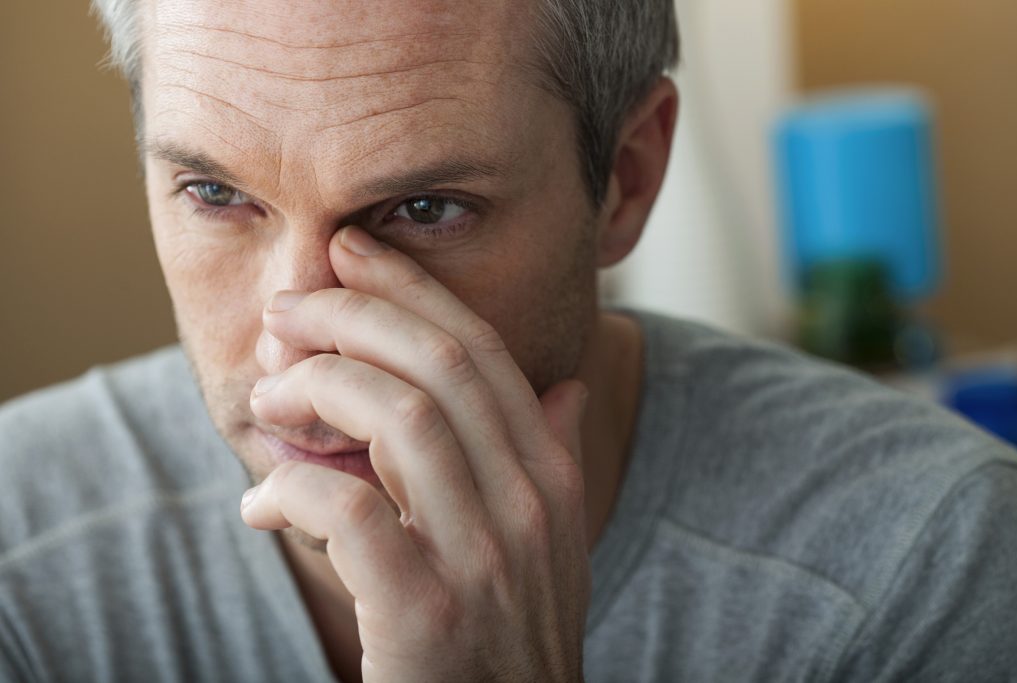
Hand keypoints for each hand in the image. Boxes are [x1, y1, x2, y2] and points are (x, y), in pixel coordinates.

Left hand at [241, 226, 590, 681]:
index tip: (352, 251)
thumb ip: (555, 460)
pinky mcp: (426, 616)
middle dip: (352, 315)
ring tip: (268, 401)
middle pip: (440, 364)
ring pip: (397, 418)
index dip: (412, 289)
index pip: (482, 351)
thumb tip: (563, 388)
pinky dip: (295, 490)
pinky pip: (350, 513)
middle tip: (287, 310)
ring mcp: (483, 559)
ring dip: (316, 390)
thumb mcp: (554, 545)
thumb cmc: (509, 636)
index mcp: (552, 477)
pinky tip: (267, 504)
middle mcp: (529, 505)